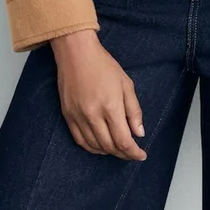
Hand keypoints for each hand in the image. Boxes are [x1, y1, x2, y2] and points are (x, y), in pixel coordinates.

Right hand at [51, 30, 146, 160]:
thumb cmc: (103, 65)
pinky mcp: (68, 116)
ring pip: (95, 146)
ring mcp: (78, 117)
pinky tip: (100, 147)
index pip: (123, 140)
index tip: (141, 155)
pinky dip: (92, 148)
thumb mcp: (126, 84)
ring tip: (119, 150)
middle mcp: (93, 115)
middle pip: (110, 146)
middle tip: (132, 153)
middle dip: (124, 154)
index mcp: (111, 106)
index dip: (134, 152)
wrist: (76, 54)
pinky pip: (80, 141)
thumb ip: (134, 111)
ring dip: (109, 152)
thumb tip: (139, 133)